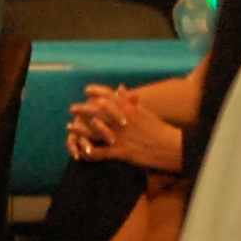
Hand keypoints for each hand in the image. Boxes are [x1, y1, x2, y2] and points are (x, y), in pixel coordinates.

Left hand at [67, 85, 181, 169]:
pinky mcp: (120, 152)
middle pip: (98, 111)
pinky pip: (100, 153)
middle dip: (83, 109)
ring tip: (70, 127)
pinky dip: (88, 153)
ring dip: (80, 129)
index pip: (109, 96)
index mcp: (129, 109)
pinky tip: (79, 153)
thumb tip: (120, 88)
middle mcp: (122, 121)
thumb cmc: (158, 129)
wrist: (170, 147)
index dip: (96, 92)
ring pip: (94, 131)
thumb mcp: (144, 112)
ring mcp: (120, 136)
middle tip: (73, 108)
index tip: (87, 90)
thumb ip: (129, 101)